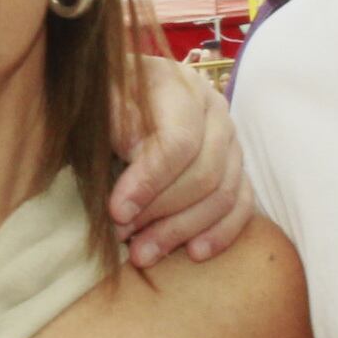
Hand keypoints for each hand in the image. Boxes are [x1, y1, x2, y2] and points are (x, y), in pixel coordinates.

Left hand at [111, 57, 250, 267]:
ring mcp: (231, 140)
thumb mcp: (95, 103)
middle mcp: (214, 110)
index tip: (116, 211)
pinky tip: (193, 253)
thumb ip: (112, 125)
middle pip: (204, 173)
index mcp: (179, 85)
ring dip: (182, 230)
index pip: (179, 142)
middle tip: (123, 235)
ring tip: (143, 253)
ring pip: (224, 194)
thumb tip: (132, 163)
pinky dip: (220, 232)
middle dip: (161, 213)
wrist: (117, 98)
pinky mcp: (237, 169)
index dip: (149, 182)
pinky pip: (242, 204)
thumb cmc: (100, 102)